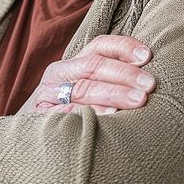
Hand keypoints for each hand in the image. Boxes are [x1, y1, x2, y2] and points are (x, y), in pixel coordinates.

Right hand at [16, 35, 155, 115]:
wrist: (32, 137)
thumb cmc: (71, 112)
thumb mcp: (85, 89)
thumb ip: (109, 81)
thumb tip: (151, 80)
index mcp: (73, 63)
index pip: (99, 46)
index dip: (123, 47)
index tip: (147, 55)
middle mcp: (59, 74)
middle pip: (93, 66)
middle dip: (125, 74)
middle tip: (149, 84)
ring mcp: (49, 95)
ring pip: (83, 88)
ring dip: (113, 93)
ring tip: (138, 100)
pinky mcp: (43, 116)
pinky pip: (69, 112)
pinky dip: (90, 112)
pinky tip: (110, 115)